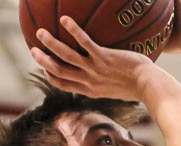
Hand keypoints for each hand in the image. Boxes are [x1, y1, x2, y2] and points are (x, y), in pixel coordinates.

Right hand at [30, 16, 152, 100]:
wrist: (148, 85)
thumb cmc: (137, 85)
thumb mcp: (117, 88)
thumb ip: (105, 81)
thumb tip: (104, 73)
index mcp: (91, 90)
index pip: (65, 85)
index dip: (51, 76)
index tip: (44, 68)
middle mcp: (90, 82)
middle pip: (60, 72)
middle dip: (44, 61)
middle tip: (32, 50)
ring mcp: (95, 70)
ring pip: (67, 58)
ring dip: (52, 45)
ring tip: (40, 32)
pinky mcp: (104, 58)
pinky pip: (85, 43)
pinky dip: (73, 31)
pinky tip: (65, 20)